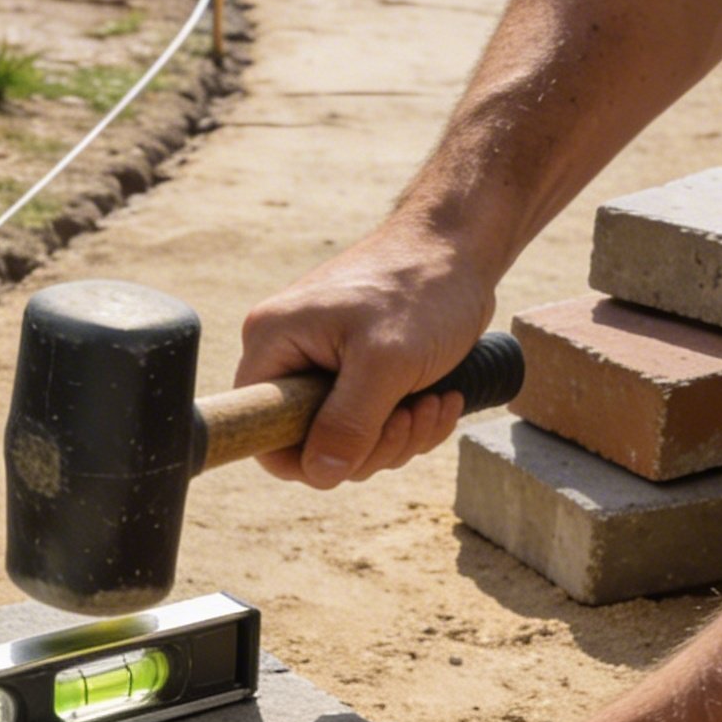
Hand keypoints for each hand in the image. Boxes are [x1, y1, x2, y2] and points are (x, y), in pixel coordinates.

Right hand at [235, 220, 494, 487]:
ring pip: (347, 439)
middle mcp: (288, 354)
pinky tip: (441, 398)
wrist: (461, 247)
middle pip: (310, 442)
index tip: (358, 446)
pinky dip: (410, 422)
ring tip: (435, 402)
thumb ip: (349, 423)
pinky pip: (372, 423)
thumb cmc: (421, 288)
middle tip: (412, 416)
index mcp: (272, 343)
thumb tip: (321, 474)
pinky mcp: (357, 370)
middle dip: (371, 445)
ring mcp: (322, 363)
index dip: (305, 456)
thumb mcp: (385, 362)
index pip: (260, 429)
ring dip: (399, 435)